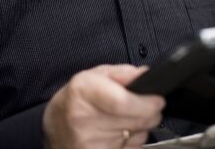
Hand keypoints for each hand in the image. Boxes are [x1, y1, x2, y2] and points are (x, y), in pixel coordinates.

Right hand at [43, 64, 164, 148]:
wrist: (56, 125)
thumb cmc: (78, 98)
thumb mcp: (96, 74)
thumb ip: (123, 73)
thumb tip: (146, 75)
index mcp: (83, 91)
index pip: (122, 102)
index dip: (146, 103)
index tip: (158, 100)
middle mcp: (83, 119)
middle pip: (135, 121)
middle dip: (151, 113)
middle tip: (149, 106)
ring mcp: (88, 143)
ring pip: (136, 136)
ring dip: (141, 127)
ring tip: (126, 118)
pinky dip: (132, 141)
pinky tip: (121, 133)